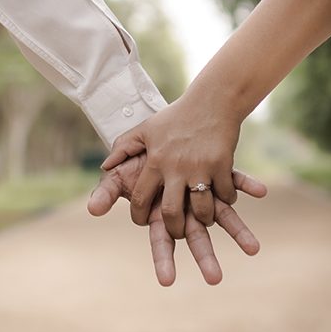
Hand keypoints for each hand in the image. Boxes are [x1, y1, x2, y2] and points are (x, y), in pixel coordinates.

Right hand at [88, 154, 266, 285]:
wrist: (158, 137)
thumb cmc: (137, 161)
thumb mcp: (119, 176)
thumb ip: (107, 192)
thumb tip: (92, 209)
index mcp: (161, 211)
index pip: (161, 240)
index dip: (163, 259)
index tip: (166, 280)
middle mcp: (185, 207)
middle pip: (195, 236)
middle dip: (204, 256)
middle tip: (214, 278)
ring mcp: (203, 192)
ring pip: (222, 215)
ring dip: (237, 231)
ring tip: (253, 248)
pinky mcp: (216, 173)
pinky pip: (234, 181)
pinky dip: (247, 185)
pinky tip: (261, 191)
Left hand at [101, 88, 241, 238]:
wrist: (211, 100)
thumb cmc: (176, 117)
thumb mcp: (145, 129)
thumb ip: (123, 147)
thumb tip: (104, 167)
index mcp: (155, 161)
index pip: (140, 199)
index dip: (140, 216)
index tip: (144, 221)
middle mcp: (176, 167)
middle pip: (171, 213)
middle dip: (174, 229)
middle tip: (178, 231)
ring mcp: (200, 167)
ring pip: (201, 209)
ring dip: (203, 218)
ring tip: (203, 217)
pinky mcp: (222, 164)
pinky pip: (225, 194)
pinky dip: (226, 200)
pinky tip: (223, 197)